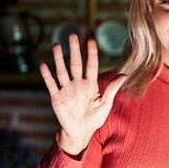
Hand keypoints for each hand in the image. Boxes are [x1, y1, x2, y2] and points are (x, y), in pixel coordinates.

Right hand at [40, 34, 126, 154]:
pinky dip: (46, 75)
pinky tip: (43, 65)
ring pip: (62, 71)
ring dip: (59, 58)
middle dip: (74, 49)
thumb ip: (112, 89)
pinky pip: (51, 84)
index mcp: (90, 84)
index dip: (91, 53)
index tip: (91, 40)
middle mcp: (77, 84)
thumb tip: (125, 75)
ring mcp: (66, 89)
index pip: (91, 65)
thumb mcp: (105, 104)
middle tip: (73, 35)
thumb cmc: (94, 119)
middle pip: (75, 63)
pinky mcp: (56, 97)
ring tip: (56, 45)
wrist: (80, 133)